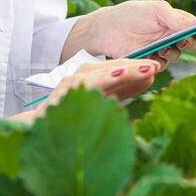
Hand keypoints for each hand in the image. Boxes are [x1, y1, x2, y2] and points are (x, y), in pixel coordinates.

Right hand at [15, 57, 160, 121]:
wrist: (37, 129)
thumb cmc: (72, 118)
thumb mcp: (104, 101)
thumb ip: (125, 89)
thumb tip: (150, 77)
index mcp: (95, 77)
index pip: (120, 69)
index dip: (138, 68)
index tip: (158, 67)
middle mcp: (83, 77)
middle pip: (112, 68)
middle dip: (134, 67)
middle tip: (155, 66)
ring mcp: (72, 84)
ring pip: (99, 74)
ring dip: (122, 71)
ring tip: (142, 69)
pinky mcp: (61, 94)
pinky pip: (82, 86)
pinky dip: (100, 81)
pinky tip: (116, 76)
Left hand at [79, 0, 195, 67]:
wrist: (106, 29)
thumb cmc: (131, 14)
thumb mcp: (157, 11)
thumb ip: (179, 19)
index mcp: (177, 21)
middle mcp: (172, 35)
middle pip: (194, 44)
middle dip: (191, 42)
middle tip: (181, 39)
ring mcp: (163, 49)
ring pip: (179, 55)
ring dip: (173, 51)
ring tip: (160, 46)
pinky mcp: (151, 61)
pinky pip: (163, 65)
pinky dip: (160, 59)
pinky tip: (150, 53)